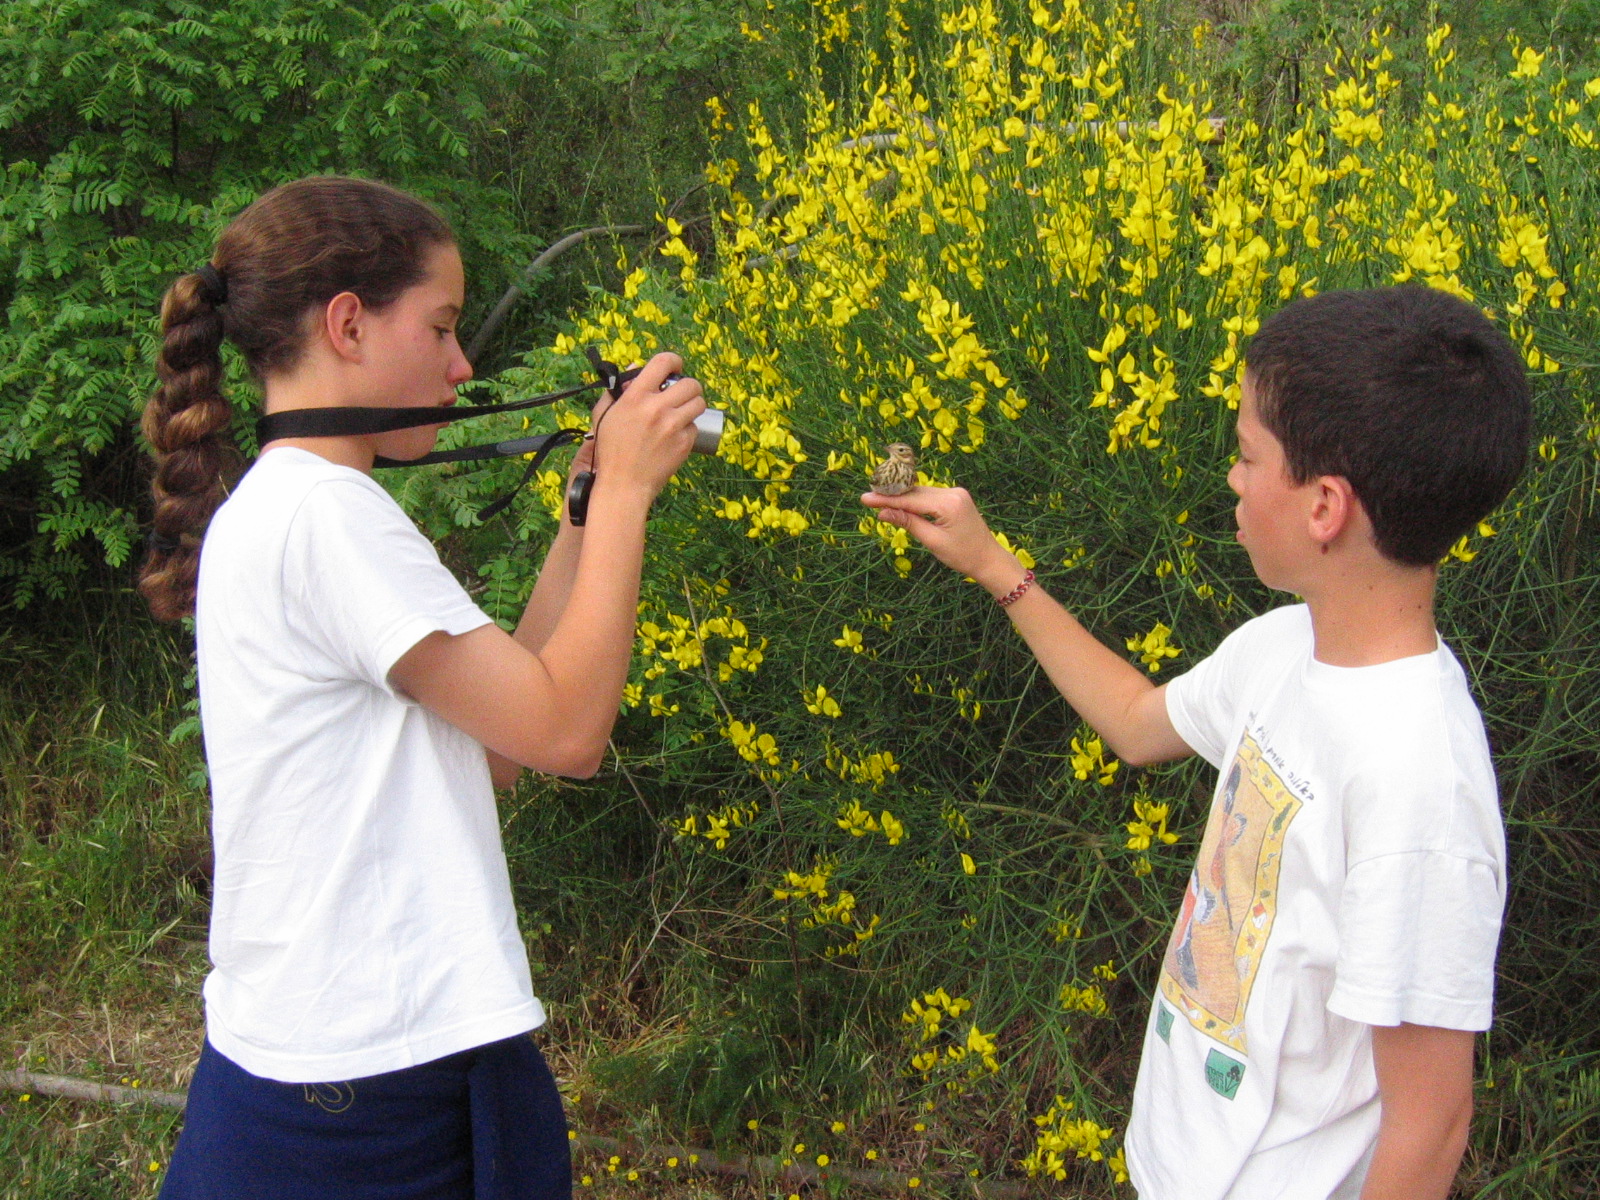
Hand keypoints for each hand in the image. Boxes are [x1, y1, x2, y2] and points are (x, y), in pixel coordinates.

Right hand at [590, 353, 704, 503]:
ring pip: (699, 403)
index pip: (663, 362)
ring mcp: (673, 426)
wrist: (624, 483)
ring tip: (682, 413)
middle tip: (681, 394)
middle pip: (690, 383)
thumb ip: (618, 390)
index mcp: (636, 396)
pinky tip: (673, 436)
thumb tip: (636, 368)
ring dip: (692, 405)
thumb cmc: (611, 450)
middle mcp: (657, 408)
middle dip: (688, 386)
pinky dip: (687, 429)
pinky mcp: (684, 443)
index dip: (673, 361)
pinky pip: (694, 426)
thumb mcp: (605, 415)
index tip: (674, 367)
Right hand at [861, 485, 1022, 594]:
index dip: (887, 499)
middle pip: (915, 493)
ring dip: (901, 497)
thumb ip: (908, 523)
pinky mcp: (956, 497)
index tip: (865, 498)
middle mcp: (953, 492)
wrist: (989, 559)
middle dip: (891, 496)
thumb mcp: (933, 542)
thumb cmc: (962, 556)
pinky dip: (914, 500)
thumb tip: (883, 512)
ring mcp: (955, 493)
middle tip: (866, 497)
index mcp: (949, 503)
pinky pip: (929, 496)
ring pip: (921, 493)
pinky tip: (899, 502)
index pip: (911, 499)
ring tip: (877, 499)